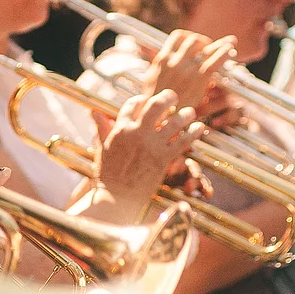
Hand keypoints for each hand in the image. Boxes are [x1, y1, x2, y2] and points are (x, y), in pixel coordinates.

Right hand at [94, 90, 203, 212]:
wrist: (117, 197)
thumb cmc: (108, 175)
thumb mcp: (102, 148)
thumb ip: (102, 128)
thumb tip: (94, 111)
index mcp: (120, 129)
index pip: (133, 104)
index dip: (142, 99)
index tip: (148, 100)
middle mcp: (136, 133)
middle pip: (155, 105)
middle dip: (167, 97)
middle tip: (173, 96)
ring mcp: (151, 145)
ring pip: (174, 122)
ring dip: (185, 115)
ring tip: (190, 112)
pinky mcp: (163, 158)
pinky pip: (183, 141)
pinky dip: (194, 133)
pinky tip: (200, 127)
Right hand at [143, 31, 236, 120]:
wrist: (158, 118)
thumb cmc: (155, 103)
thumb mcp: (150, 80)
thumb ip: (158, 68)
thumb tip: (161, 62)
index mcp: (162, 59)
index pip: (178, 37)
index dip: (189, 37)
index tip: (196, 43)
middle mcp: (175, 61)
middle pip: (194, 40)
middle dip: (205, 42)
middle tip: (212, 48)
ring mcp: (187, 69)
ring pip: (206, 48)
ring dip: (219, 45)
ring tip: (229, 45)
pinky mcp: (199, 79)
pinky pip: (215, 62)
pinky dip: (224, 53)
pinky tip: (231, 51)